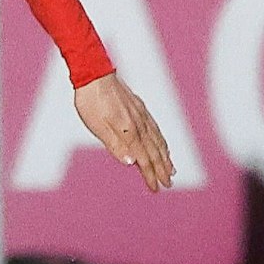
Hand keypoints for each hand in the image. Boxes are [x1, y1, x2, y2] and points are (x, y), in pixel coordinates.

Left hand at [74, 73, 174, 191]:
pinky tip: (163, 145)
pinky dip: (162, 141)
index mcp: (129, 132)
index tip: (157, 188)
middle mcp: (139, 125)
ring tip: (171, 169)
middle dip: (162, 169)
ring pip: (157, 141)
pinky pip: (155, 129)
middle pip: (154, 152)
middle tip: (168, 184)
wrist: (95, 75)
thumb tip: (131, 162)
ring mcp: (141, 116)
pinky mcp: (139, 109)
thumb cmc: (91, 102)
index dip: (150, 175)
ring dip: (165, 157)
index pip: (143, 159)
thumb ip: (114, 144)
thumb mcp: (97, 126)